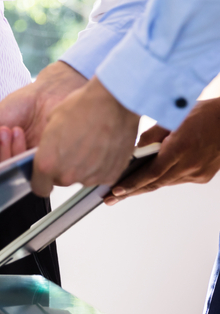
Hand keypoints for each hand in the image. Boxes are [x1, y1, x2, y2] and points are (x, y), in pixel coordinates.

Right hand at [0, 60, 87, 175]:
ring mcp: (27, 162)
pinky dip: (20, 150)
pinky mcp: (44, 162)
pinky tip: (20, 134)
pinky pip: (28, 168)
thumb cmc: (19, 105)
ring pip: (10, 171)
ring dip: (6, 150)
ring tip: (9, 129)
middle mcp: (11, 160)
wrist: (45, 95)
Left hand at [31, 77, 139, 196]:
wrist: (114, 102)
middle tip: (69, 149)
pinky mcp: (110, 175)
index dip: (40, 179)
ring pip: (81, 178)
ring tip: (87, 144)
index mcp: (47, 163)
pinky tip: (101, 147)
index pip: (38, 187)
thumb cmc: (82, 107)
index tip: (44, 173)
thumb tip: (48, 152)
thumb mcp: (50, 123)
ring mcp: (91, 177)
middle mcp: (68, 175)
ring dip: (81, 167)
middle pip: (60, 181)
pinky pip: (99, 175)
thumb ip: (47, 146)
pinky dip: (99, 165)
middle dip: (61, 169)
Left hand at [104, 98, 219, 204]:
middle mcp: (190, 164)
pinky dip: (163, 177)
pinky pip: (178, 179)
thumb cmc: (203, 114)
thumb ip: (151, 136)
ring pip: (166, 181)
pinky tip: (150, 177)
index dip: (131, 184)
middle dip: (130, 191)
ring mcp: (198, 173)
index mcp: (180, 149)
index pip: (151, 172)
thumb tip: (134, 150)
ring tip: (123, 190)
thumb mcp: (172, 119)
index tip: (115, 191)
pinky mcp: (203, 176)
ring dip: (145, 185)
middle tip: (110, 199)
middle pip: (155, 182)